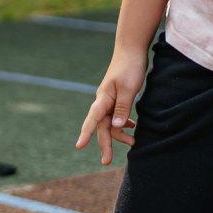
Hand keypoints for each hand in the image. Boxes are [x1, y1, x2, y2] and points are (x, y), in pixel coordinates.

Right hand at [76, 48, 145, 164]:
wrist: (132, 51)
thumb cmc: (129, 68)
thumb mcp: (128, 89)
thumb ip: (122, 109)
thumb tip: (116, 128)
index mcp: (103, 99)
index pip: (93, 120)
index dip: (86, 133)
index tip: (79, 146)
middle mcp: (104, 102)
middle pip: (102, 127)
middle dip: (105, 144)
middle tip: (106, 162)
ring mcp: (110, 101)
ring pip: (111, 123)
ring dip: (120, 134)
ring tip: (133, 143)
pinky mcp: (117, 99)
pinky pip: (117, 116)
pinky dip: (124, 124)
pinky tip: (132, 126)